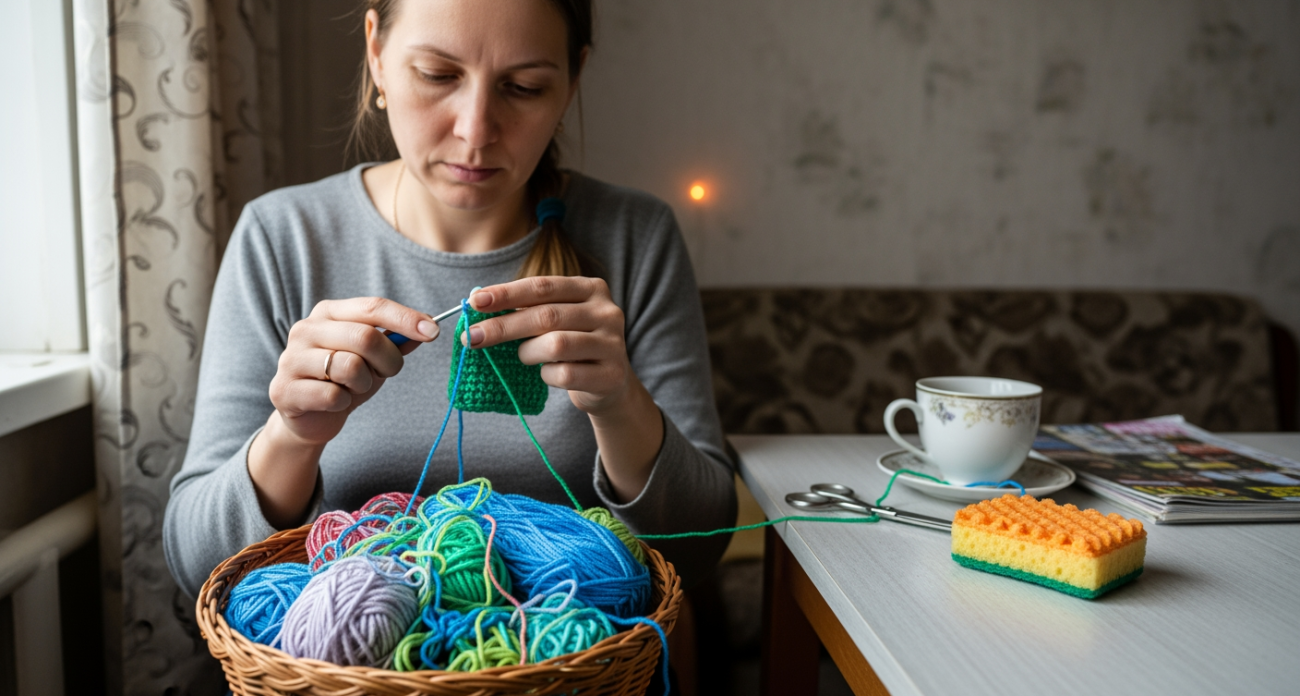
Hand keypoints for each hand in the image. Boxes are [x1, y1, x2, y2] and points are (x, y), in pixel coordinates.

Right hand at [268, 297, 439, 445]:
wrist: (309, 417)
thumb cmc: (344, 380)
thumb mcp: (374, 359)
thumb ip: (396, 341)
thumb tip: (427, 324)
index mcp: (329, 313)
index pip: (372, 307)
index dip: (405, 318)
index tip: (433, 331)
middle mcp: (306, 329)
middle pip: (365, 337)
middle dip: (389, 360)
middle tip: (387, 373)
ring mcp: (291, 358)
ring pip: (350, 367)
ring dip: (364, 384)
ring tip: (354, 388)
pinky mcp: (284, 389)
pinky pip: (333, 395)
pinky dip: (344, 402)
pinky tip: (335, 402)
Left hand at [464, 277, 630, 414]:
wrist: (610, 383)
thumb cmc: (572, 346)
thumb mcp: (556, 320)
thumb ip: (527, 309)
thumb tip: (478, 304)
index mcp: (591, 289)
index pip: (542, 286)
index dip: (507, 293)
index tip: (475, 302)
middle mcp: (607, 312)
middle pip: (546, 316)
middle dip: (503, 327)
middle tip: (472, 338)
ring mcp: (613, 344)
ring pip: (555, 345)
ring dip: (527, 353)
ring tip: (522, 357)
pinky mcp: (611, 375)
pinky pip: (565, 375)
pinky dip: (546, 376)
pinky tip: (547, 375)